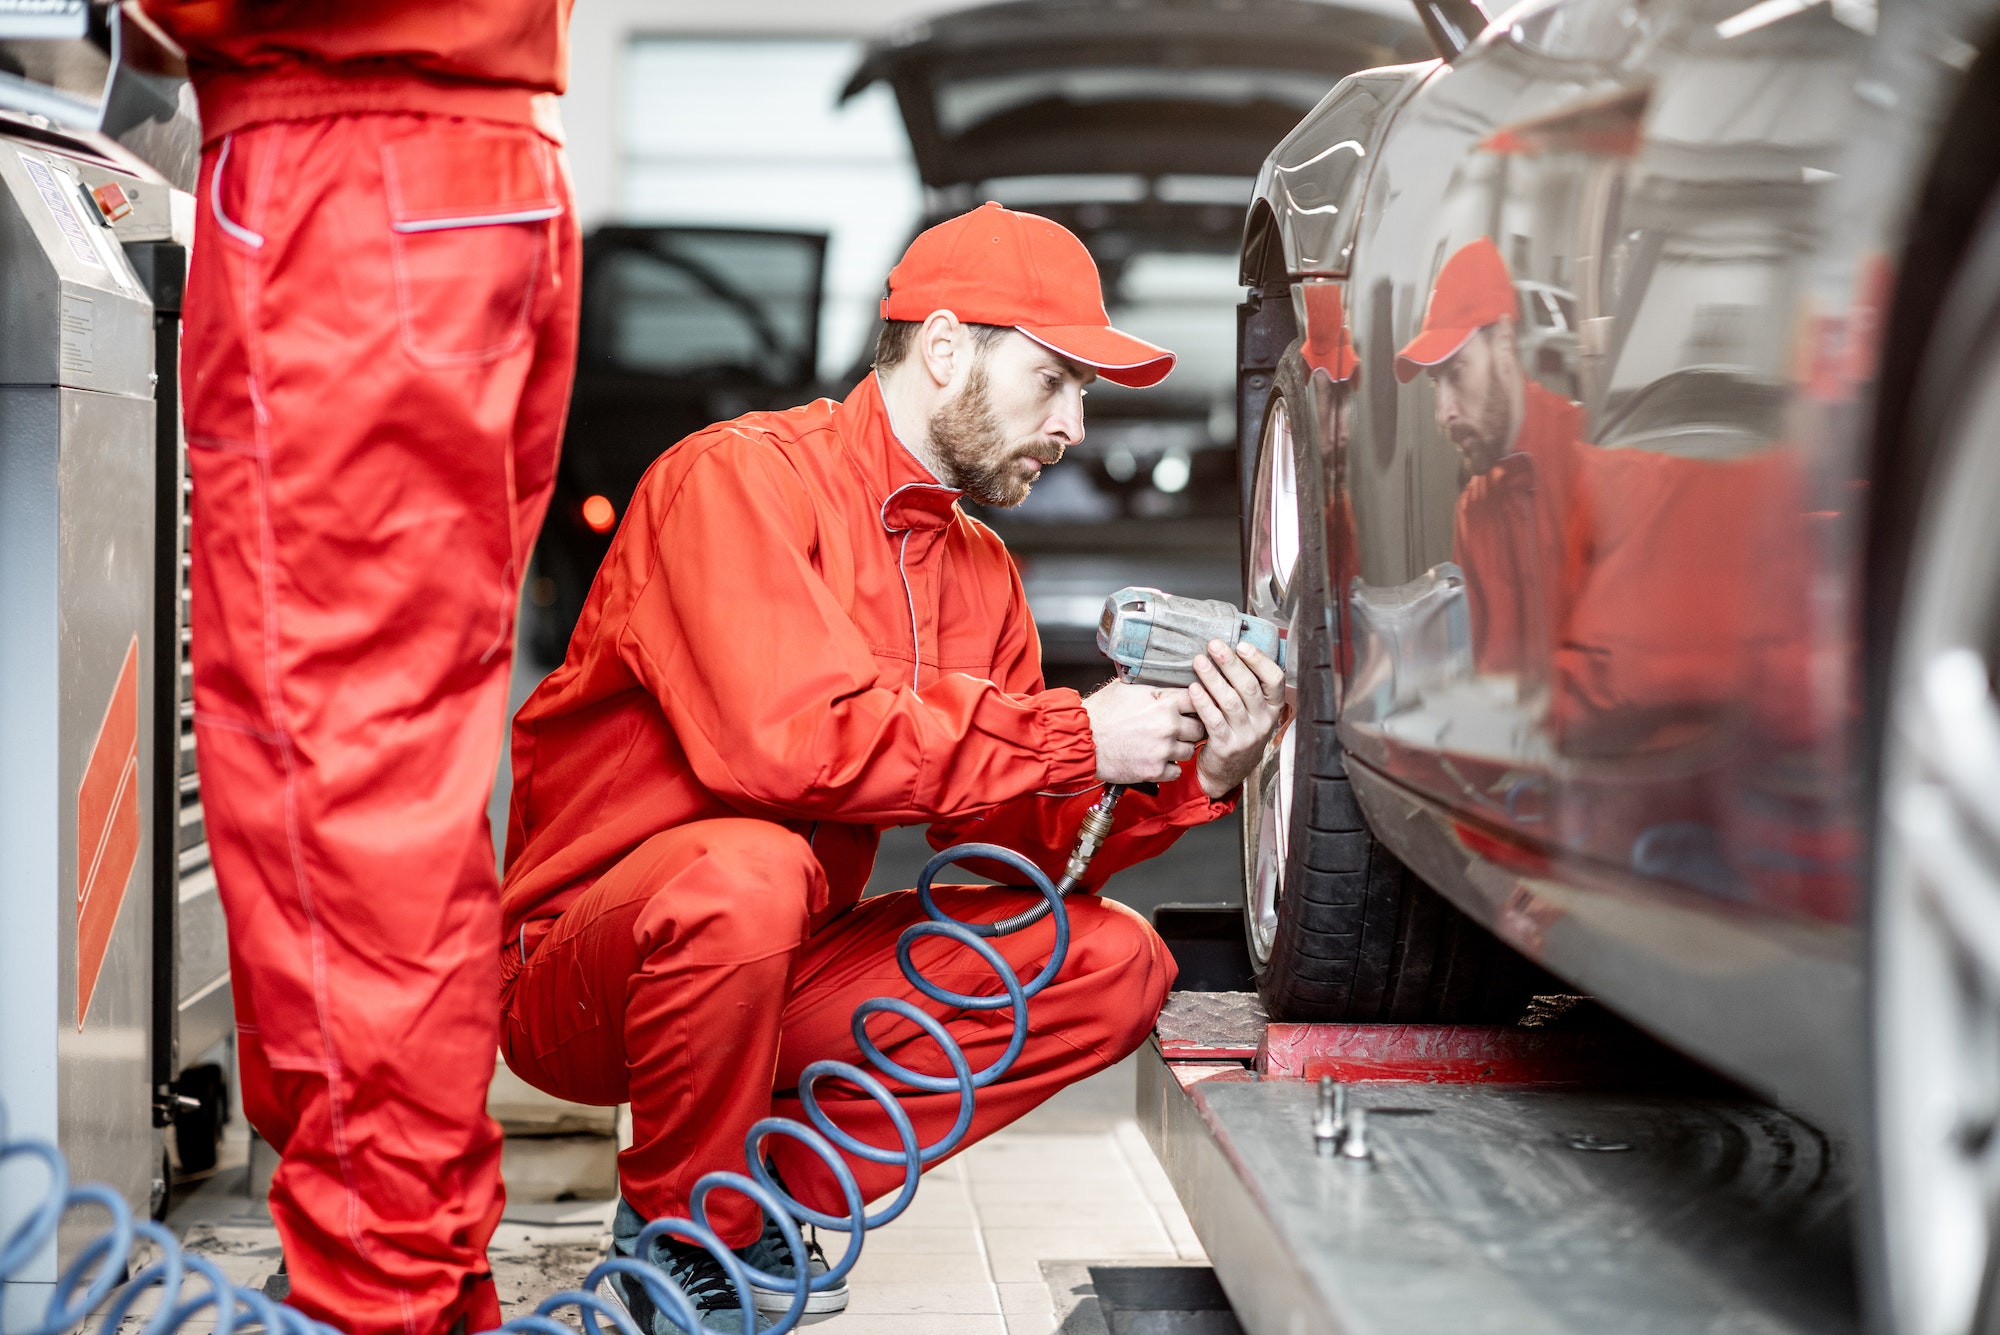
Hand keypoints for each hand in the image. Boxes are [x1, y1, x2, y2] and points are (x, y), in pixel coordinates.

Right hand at [1083, 680, 1204, 784]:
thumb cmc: (1100, 713)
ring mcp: (1163, 749)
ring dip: (1179, 749)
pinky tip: (1156, 760)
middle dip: (1189, 729)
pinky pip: (1177, 770)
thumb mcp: (1126, 688)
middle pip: (1199, 727)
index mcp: (1164, 701)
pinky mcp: (1155, 770)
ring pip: (1190, 750)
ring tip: (1163, 745)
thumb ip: (1152, 686)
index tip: (1189, 708)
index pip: (1198, 699)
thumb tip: (1163, 678)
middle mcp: (1168, 725)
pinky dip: (1168, 767)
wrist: (1081, 739)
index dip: (1193, 704)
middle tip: (1176, 730)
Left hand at [1189, 640, 1287, 798]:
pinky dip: (1203, 703)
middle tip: (1213, 645)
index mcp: (1273, 708)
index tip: (1241, 645)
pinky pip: (1214, 721)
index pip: (1275, 679)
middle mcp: (1263, 721)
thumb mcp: (1252, 711)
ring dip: (1213, 678)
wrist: (1228, 771)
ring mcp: (1246, 735)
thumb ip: (1248, 687)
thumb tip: (1231, 651)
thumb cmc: (1238, 732)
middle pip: (1249, 686)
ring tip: (1199, 661)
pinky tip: (1193, 688)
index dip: (1259, 660)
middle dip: (1230, 663)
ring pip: (1230, 701)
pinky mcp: (1227, 746)